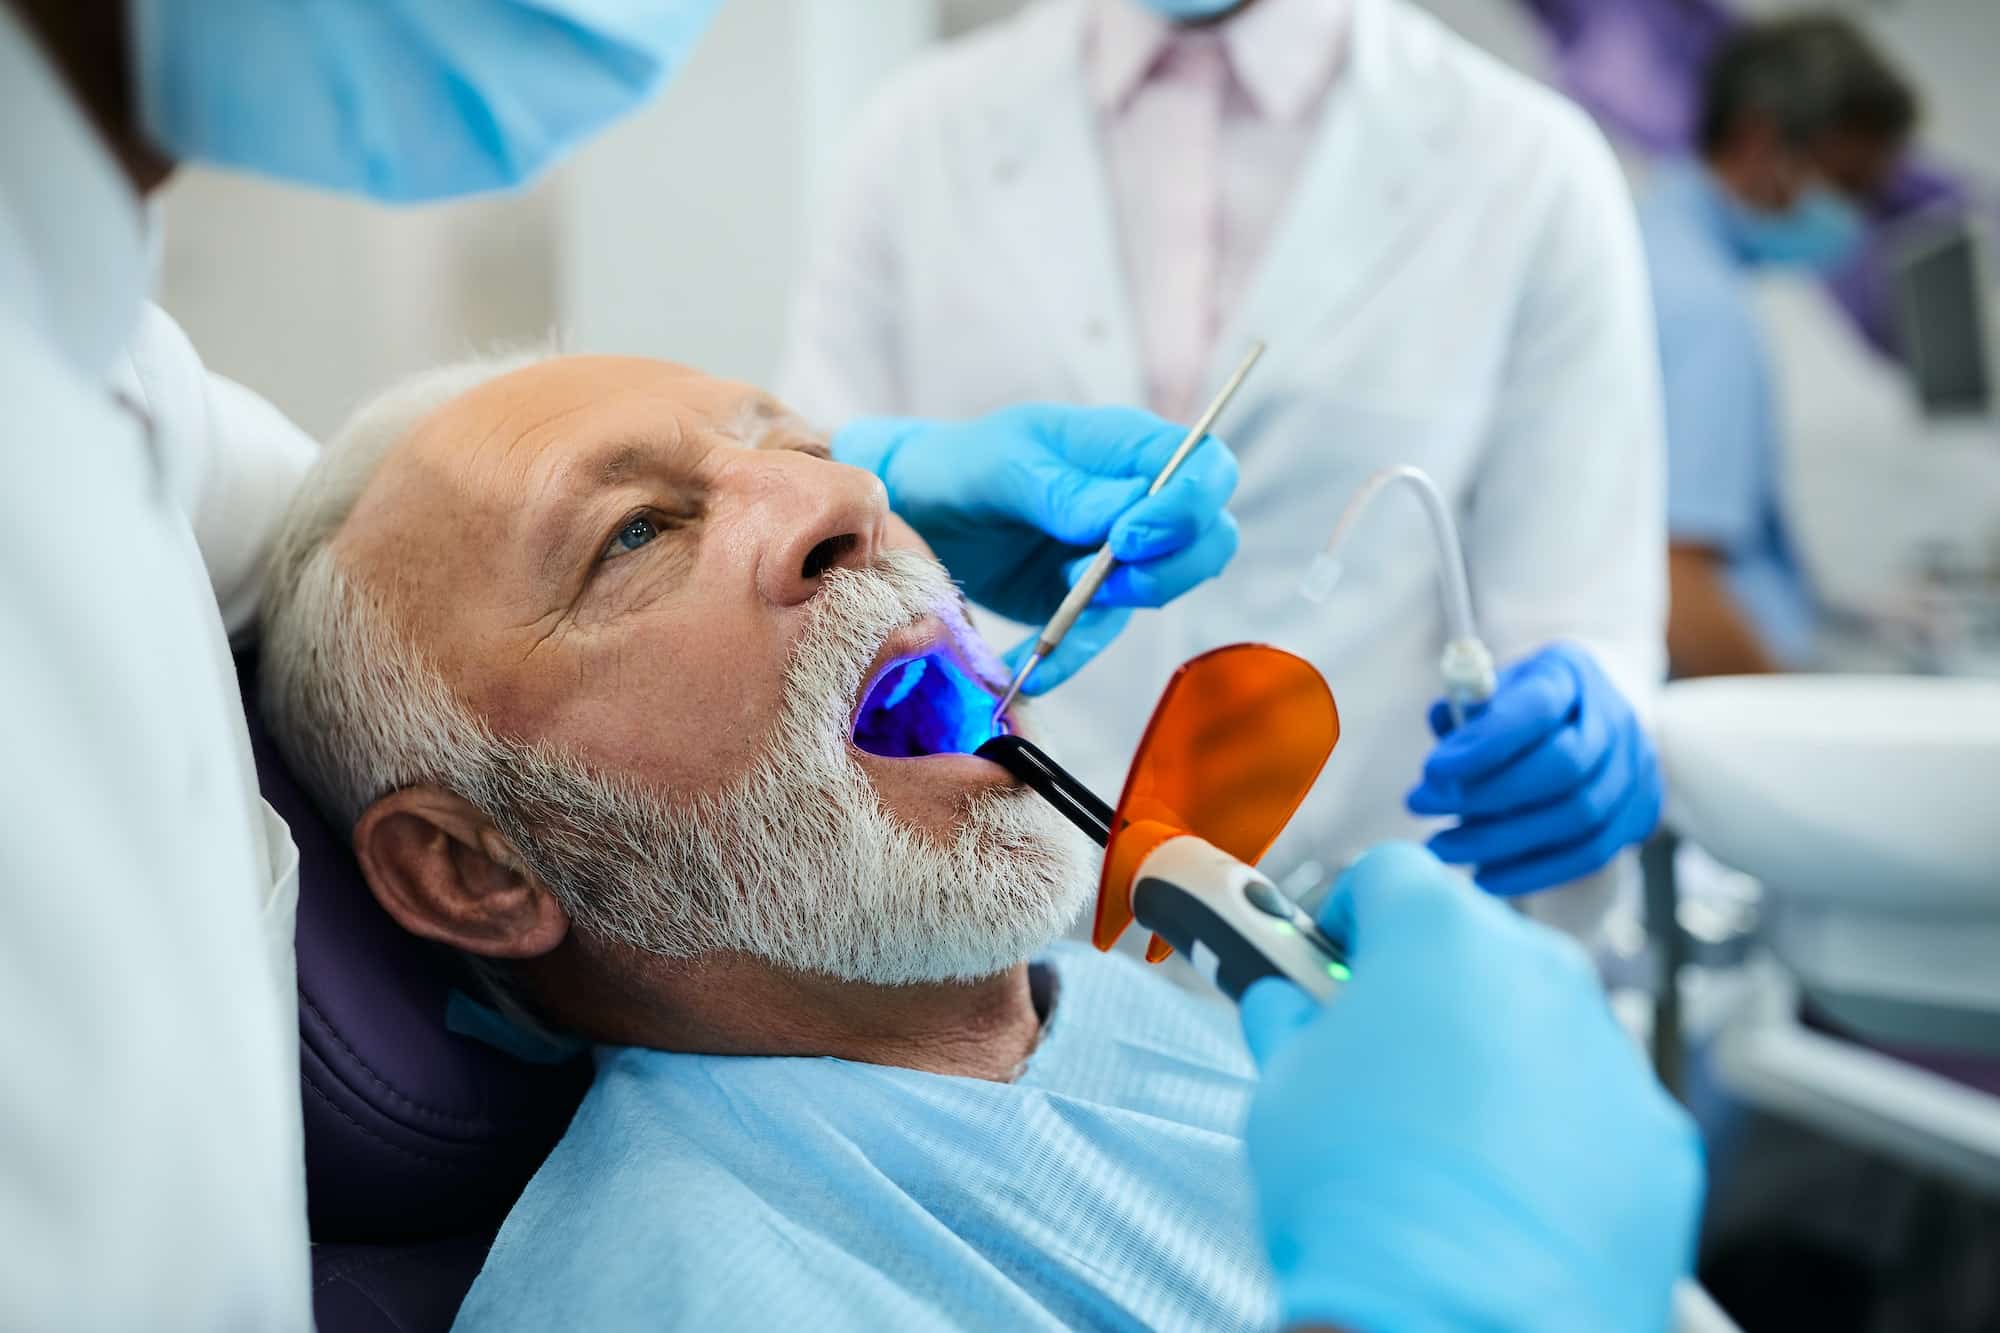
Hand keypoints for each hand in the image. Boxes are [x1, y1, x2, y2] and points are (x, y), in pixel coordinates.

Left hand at [833, 406, 1238, 691]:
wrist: (914, 511)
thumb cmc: (960, 465)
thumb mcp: (1001, 465)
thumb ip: (1062, 488)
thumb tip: (1127, 513)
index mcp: (1124, 446)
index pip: (1205, 469)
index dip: (1188, 509)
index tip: (1128, 539)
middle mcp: (1136, 499)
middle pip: (1209, 538)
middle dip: (1168, 569)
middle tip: (1102, 582)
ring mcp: (1115, 553)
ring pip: (1165, 590)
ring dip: (1116, 609)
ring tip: (1057, 609)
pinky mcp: (1085, 600)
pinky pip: (1098, 634)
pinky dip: (1067, 655)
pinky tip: (1028, 670)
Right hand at [1239, 844, 1702, 1332]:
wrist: (1456, 1320)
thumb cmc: (1358, 1194)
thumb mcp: (1278, 1084)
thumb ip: (1288, 1020)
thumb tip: (1286, 1008)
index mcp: (1440, 931)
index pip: (1389, 873)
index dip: (1348, 916)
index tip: (1331, 963)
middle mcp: (1541, 968)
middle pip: (1475, 941)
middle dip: (1426, 983)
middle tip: (1379, 1054)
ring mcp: (1609, 1048)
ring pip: (1541, 1020)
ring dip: (1494, 1052)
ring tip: (1438, 1137)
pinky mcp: (1656, 1129)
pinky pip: (1593, 1102)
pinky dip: (1554, 1127)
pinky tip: (1503, 1187)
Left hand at [1408, 641, 1661, 895]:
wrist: (1593, 718)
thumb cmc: (1525, 704)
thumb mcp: (1495, 688)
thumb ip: (1468, 707)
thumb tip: (1441, 723)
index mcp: (1572, 674)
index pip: (1537, 708)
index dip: (1485, 743)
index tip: (1431, 770)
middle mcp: (1615, 718)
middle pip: (1562, 766)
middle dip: (1486, 795)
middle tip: (1420, 807)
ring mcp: (1636, 767)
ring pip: (1577, 815)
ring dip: (1501, 840)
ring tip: (1440, 848)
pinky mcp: (1641, 812)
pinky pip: (1591, 852)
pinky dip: (1534, 871)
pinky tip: (1484, 878)